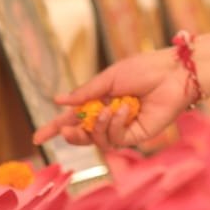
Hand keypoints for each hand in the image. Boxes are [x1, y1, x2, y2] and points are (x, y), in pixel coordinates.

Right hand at [31, 49, 186, 149]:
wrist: (172, 74)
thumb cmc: (143, 69)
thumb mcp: (109, 78)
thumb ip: (85, 92)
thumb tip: (57, 100)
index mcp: (100, 100)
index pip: (73, 117)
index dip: (54, 128)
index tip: (37, 138)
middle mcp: (109, 116)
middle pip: (83, 134)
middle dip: (72, 134)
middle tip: (66, 129)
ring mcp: (123, 128)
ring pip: (97, 140)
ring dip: (97, 126)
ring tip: (108, 110)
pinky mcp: (136, 136)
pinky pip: (116, 139)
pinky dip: (115, 125)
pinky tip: (124, 110)